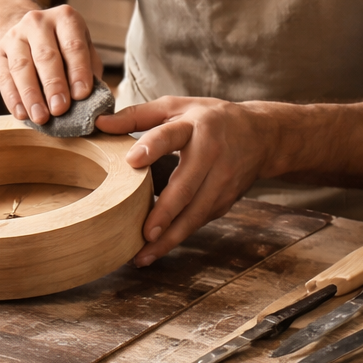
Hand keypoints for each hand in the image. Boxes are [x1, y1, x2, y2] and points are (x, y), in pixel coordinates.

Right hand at [0, 5, 102, 124]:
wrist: (27, 36)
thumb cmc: (63, 49)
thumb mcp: (83, 51)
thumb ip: (90, 72)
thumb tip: (93, 101)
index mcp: (65, 18)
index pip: (73, 46)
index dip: (78, 71)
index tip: (82, 95)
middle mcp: (37, 22)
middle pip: (45, 56)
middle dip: (53, 85)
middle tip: (60, 110)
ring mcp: (14, 36)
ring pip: (21, 67)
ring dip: (31, 95)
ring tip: (40, 117)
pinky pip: (3, 77)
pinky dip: (12, 98)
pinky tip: (22, 114)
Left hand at [94, 96, 280, 267]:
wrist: (263, 136)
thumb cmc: (209, 119)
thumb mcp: (176, 107)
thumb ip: (137, 115)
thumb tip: (99, 124)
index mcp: (197, 126)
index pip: (171, 136)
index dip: (152, 147)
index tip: (132, 161)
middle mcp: (212, 154)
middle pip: (187, 186)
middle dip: (166, 212)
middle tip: (143, 233)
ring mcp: (222, 181)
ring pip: (195, 213)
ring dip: (170, 237)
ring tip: (143, 255)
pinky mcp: (225, 201)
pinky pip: (199, 221)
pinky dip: (179, 237)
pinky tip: (157, 249)